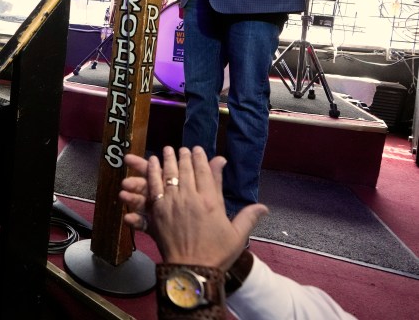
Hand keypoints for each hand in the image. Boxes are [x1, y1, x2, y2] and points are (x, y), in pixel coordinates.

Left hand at [119, 146, 267, 270]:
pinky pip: (154, 186)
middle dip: (184, 156)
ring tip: (166, 151)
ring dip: (168, 160)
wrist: (192, 270)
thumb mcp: (237, 236)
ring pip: (169, 174)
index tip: (198, 149)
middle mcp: (191, 198)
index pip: (205, 173)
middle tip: (182, 148)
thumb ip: (249, 217)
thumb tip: (265, 207)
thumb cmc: (216, 254)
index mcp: (211, 202)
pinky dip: (153, 173)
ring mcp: (172, 203)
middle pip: (186, 170)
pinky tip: (152, 164)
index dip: (201, 158)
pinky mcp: (158, 211)